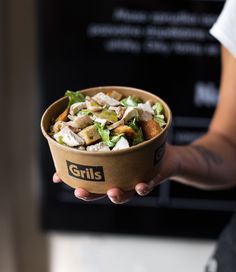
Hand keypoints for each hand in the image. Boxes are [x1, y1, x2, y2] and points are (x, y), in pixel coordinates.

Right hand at [52, 144, 178, 203]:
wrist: (166, 156)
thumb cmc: (138, 149)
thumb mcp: (119, 143)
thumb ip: (102, 142)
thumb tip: (79, 134)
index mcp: (110, 174)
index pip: (89, 181)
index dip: (72, 179)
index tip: (58, 178)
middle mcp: (121, 181)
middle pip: (103, 192)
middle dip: (91, 194)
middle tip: (80, 191)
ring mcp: (135, 181)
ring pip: (125, 194)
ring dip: (117, 195)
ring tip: (112, 192)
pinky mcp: (151, 178)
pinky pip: (148, 184)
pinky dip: (144, 186)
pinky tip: (141, 185)